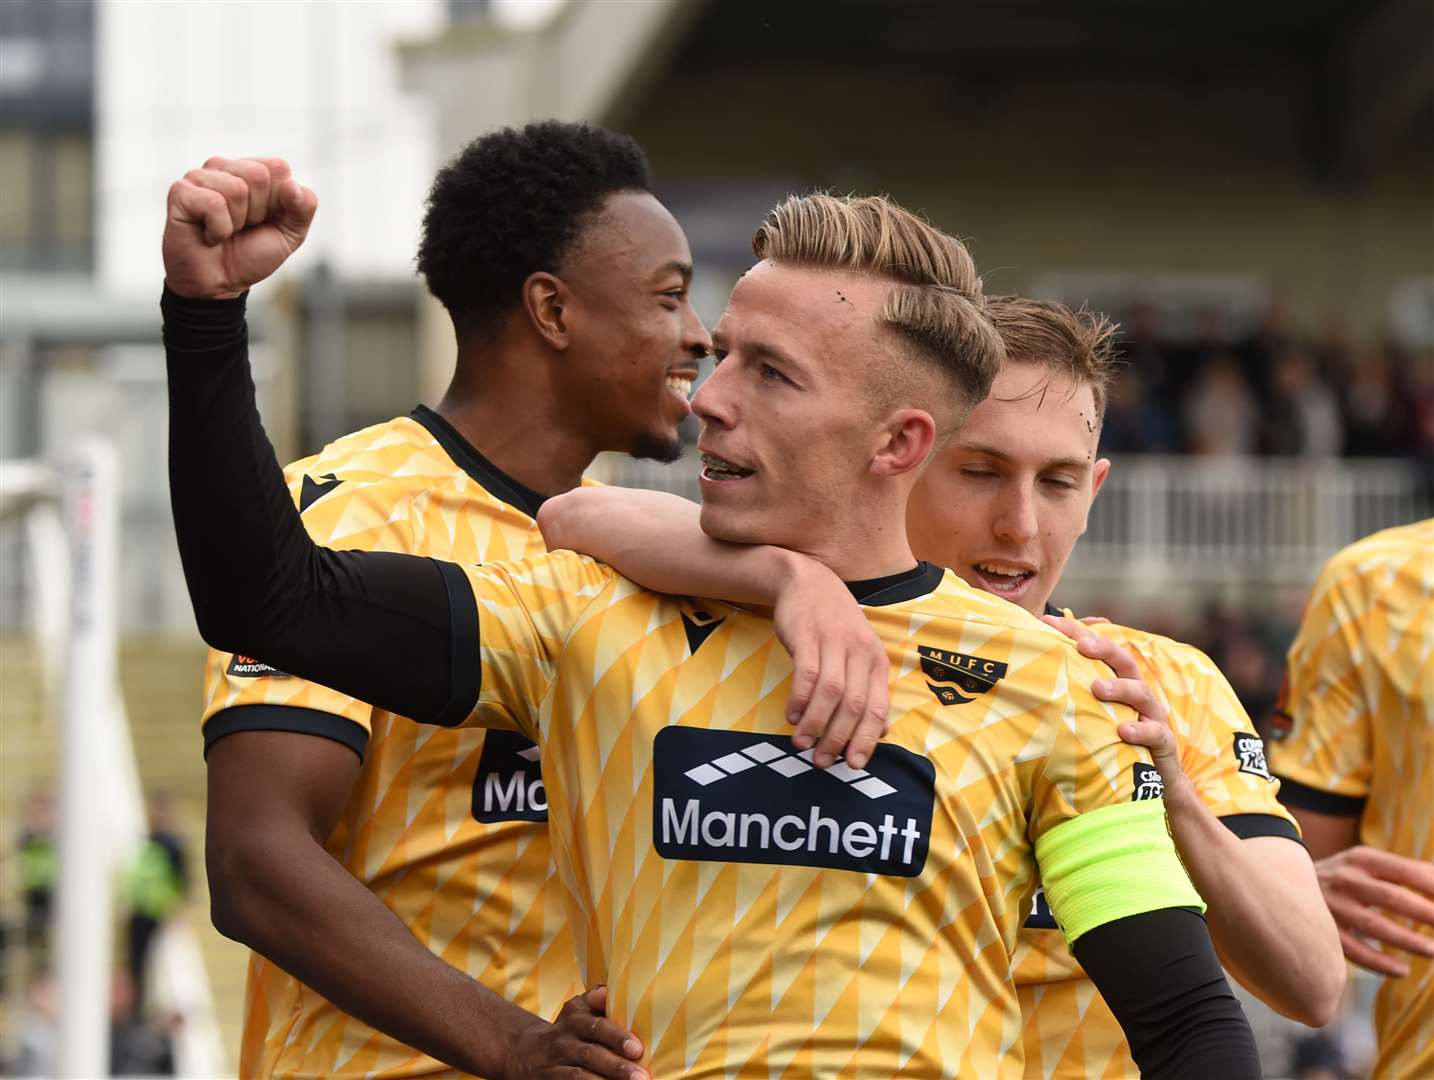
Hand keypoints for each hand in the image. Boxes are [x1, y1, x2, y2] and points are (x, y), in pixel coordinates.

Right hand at [163, 156, 316, 298]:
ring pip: (236, 189)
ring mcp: (199, 177)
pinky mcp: (181, 192)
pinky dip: (218, 229)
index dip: (278, 202)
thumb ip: (304, 208)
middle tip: (242, 228)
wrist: (219, 285)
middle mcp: (225, 168)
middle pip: (258, 175)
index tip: (263, 220)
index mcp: (252, 171)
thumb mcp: (290, 235)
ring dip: (236, 223)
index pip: (278, 168)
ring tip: (224, 231)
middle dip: (258, 212)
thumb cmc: (250, 256)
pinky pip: (213, 203)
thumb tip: (292, 185)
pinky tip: (208, 235)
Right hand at [503, 987, 647, 1079]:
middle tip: (641, 1077)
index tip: (637, 1049)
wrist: (524, 1052)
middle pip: (591, 1054)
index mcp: (574, 1018)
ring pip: (579, 1076)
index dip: (616, 1037)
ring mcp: (554, 1065)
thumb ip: (595, 1001)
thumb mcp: (577, 1010)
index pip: (596, 1026)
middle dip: (616, 1066)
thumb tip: (606, 991)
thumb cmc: (567, 1029)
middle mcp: (563, 1042)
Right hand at [773, 558, 889, 768]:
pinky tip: (792, 716)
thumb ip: (870, 689)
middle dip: (838, 738)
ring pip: (830, 693)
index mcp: (877, 661)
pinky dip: (800, 699)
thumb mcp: (860, 654)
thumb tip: (882, 731)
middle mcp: (860, 652)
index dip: (867, 739)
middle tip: (822, 761)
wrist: (808, 581)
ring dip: (815, 724)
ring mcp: (834, 642)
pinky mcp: (808, 635)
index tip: (854, 764)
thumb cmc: (835, 625)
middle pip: (853, 704)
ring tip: (802, 744)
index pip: (877, 707)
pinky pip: (806, 674)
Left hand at [1041, 614, 1193, 801]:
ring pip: (1142, 693)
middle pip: (1125, 662)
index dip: (1077, 632)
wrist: (1155, 778)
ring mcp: (1152, 715)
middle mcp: (1136, 692)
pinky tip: (1122, 732)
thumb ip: (1070, 689)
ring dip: (1119, 688)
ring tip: (1097, 688)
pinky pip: (1155, 733)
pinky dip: (1140, 731)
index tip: (1048, 621)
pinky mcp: (1163, 742)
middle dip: (1104, 649)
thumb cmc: (1114, 736)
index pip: (1099, 648)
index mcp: (1118, 679)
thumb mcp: (1092, 711)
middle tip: (1082, 645)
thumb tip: (1034, 667)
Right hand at [1315, 846, 1433, 976]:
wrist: (1279, 881)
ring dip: (1407, 940)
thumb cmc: (1340, 876)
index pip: (1406, 871)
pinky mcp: (1323, 930)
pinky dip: (1380, 964)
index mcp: (1361, 859)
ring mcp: (1332, 905)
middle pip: (1393, 897)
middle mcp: (1346, 879)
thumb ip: (1403, 870)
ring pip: (1374, 926)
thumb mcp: (1364, 863)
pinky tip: (1402, 971)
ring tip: (1433, 951)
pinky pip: (1355, 951)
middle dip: (1427, 913)